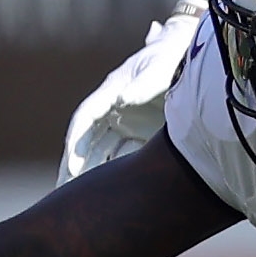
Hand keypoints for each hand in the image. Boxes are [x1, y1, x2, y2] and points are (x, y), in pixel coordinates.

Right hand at [58, 9, 203, 181]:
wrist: (193, 57)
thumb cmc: (172, 57)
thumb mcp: (160, 67)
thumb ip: (145, 83)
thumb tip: (123, 99)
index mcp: (112, 90)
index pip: (86, 118)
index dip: (77, 141)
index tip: (71, 164)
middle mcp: (114, 109)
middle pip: (88, 141)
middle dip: (74, 165)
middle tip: (62, 191)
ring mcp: (127, 122)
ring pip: (103, 152)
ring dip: (91, 173)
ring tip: (78, 199)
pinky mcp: (141, 133)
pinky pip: (123, 156)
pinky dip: (114, 173)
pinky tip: (109, 195)